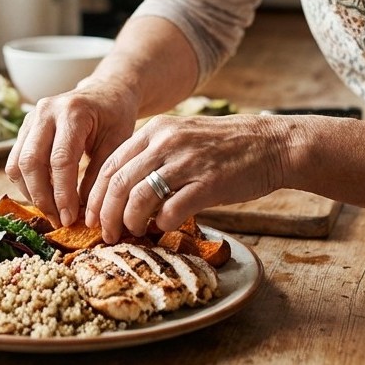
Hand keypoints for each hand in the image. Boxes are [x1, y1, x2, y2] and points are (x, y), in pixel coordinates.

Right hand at [5, 80, 138, 227]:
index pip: (60, 160)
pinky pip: (15, 161)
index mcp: (72, 112)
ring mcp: (30, 118)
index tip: (70, 219)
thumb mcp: (118, 144)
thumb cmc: (115, 117)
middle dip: (42, 197)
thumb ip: (99, 176)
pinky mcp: (24, 128)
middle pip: (30, 162)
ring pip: (17, 164)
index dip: (62, 193)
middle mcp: (45, 111)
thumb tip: (86, 214)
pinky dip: (27, 183)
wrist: (105, 92)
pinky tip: (45, 196)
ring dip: (31, 193)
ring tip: (52, 212)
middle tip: (58, 221)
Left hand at [84, 113, 285, 241]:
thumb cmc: (225, 147)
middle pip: (118, 183)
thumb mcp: (182, 138)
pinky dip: (162, 223)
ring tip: (133, 233)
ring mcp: (188, 161)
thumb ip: (153, 157)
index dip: (96, 195)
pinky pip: (172, 209)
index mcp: (156, 131)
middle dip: (105, 214)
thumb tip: (123, 192)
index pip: (110, 165)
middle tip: (106, 234)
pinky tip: (164, 227)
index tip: (93, 216)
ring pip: (138, 197)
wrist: (272, 144)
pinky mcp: (209, 183)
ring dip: (130, 222)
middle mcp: (167, 142)